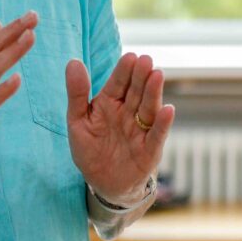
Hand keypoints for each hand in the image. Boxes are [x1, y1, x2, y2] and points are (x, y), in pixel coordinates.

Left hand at [67, 53, 174, 204]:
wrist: (103, 183)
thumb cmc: (90, 150)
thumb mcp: (77, 121)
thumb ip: (77, 93)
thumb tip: (73, 62)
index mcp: (110, 103)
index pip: (118, 83)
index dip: (124, 71)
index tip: (130, 57)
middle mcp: (128, 112)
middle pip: (136, 92)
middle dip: (141, 76)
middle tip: (146, 60)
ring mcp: (140, 130)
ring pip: (148, 108)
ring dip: (154, 93)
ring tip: (158, 75)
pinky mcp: (150, 149)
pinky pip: (157, 135)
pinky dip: (162, 123)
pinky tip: (168, 110)